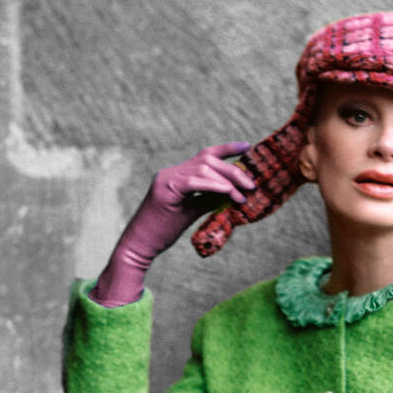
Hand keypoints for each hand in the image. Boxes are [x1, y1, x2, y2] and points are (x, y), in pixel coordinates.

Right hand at [92, 143, 255, 305]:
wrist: (141, 245)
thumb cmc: (164, 231)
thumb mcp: (192, 212)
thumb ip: (209, 200)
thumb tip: (231, 194)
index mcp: (178, 175)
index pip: (205, 155)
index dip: (227, 149)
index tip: (247, 146)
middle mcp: (171, 172)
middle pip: (208, 160)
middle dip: (233, 171)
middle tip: (252, 185)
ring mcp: (167, 179)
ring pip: (203, 168)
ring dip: (227, 181)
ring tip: (242, 195)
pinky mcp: (165, 191)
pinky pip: (193, 182)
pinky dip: (212, 185)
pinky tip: (227, 192)